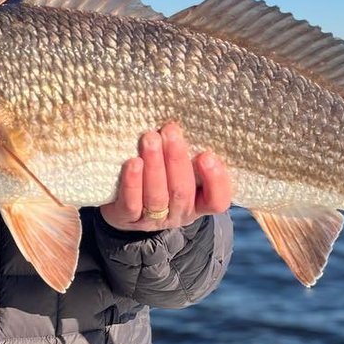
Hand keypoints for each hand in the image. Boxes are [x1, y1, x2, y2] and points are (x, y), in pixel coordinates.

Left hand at [99, 123, 231, 231]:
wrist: (126, 206)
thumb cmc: (161, 177)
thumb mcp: (180, 168)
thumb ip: (187, 153)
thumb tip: (182, 123)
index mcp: (199, 202)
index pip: (217, 200)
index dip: (215, 181)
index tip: (206, 155)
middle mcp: (179, 213)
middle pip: (182, 191)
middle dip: (176, 160)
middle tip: (170, 132)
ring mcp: (153, 220)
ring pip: (157, 196)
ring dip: (155, 166)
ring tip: (150, 139)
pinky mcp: (128, 219)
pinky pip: (131, 204)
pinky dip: (132, 184)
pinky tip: (132, 163)